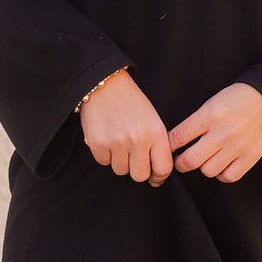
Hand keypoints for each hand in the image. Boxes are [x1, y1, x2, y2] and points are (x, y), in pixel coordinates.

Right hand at [79, 69, 173, 184]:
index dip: (159, 177)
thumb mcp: (153, 119)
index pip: (163, 168)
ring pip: (120, 170)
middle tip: (133, 157)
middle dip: (137, 170)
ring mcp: (117, 142)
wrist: (105, 84)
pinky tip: (107, 138)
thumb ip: (157, 144)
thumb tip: (157, 173)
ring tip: (118, 142)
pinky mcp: (98, 143)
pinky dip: (105, 154)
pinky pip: (104, 162)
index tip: (154, 177)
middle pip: (140, 175)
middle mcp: (138, 139)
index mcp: (156, 132)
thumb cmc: (131, 103)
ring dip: (119, 161)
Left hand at [168, 83, 261, 182]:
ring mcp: (237, 146)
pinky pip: (228, 176)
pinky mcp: (251, 156)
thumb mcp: (213, 102)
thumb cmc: (239, 98)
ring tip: (207, 160)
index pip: (178, 137)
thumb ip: (196, 122)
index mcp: (209, 116)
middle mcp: (222, 133)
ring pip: (208, 171)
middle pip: (190, 160)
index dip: (169, 146)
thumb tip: (177, 142)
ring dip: (204, 167)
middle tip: (181, 161)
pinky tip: (222, 165)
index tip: (169, 149)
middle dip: (180, 163)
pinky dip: (222, 174)